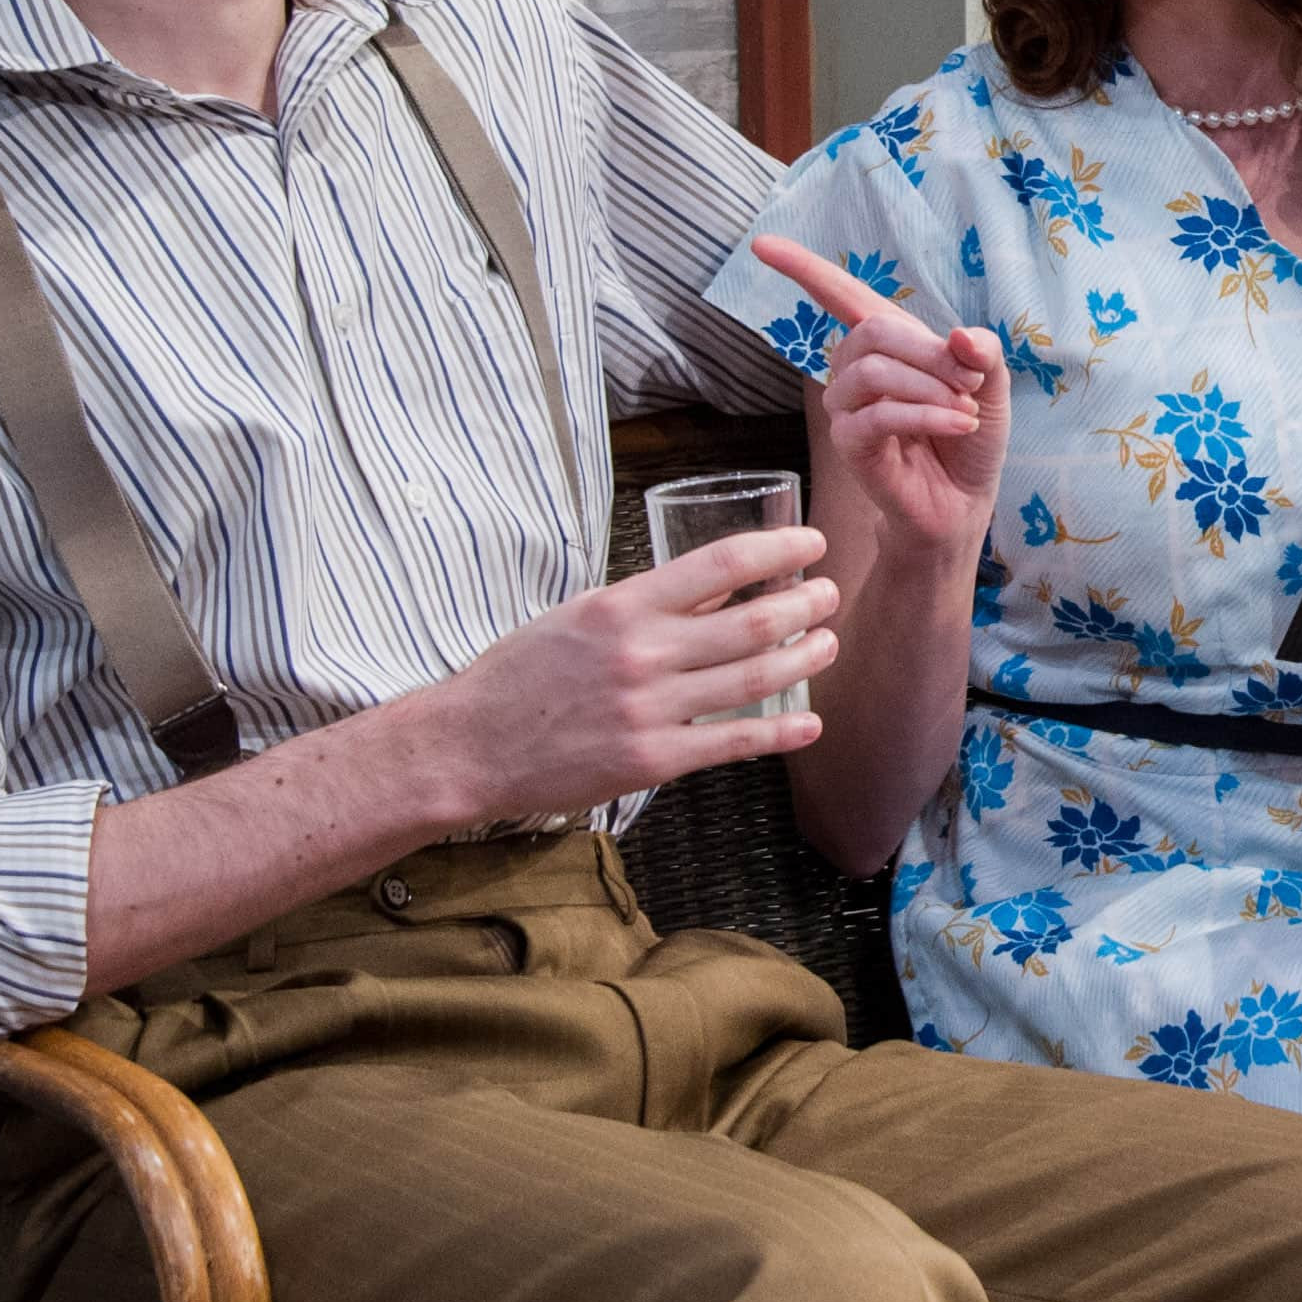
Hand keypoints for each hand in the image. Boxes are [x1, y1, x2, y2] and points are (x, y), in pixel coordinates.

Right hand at [405, 527, 839, 827]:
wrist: (469, 745)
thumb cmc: (522, 674)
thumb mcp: (582, 616)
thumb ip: (651, 602)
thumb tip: (720, 583)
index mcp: (623, 606)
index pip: (721, 563)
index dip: (778, 548)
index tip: (813, 541)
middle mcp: (641, 653)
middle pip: (751, 622)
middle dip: (805, 603)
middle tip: (831, 593)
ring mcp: (649, 709)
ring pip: (752, 679)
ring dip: (803, 658)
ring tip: (828, 642)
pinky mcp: (651, 761)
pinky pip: (730, 742)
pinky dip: (779, 732)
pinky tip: (810, 723)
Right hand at [759, 236, 1008, 557]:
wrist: (964, 502)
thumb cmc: (969, 437)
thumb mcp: (990, 385)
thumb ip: (982, 352)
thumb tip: (959, 335)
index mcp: (887, 343)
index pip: (838, 295)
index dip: (802, 267)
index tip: (761, 242)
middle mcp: (857, 370)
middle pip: (873, 331)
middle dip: (929, 352)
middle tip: (971, 381)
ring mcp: (848, 408)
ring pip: (873, 371)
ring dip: (930, 387)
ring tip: (965, 410)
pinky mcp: (849, 446)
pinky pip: (876, 415)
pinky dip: (926, 415)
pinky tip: (958, 424)